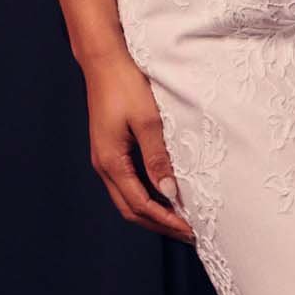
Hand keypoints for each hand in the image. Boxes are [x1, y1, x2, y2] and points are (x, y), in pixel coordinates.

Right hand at [83, 47, 194, 241]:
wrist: (104, 61)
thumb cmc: (125, 85)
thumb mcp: (148, 121)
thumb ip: (158, 158)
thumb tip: (169, 192)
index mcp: (111, 162)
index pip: (140, 205)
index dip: (166, 221)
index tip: (191, 229)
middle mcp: (104, 166)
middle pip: (131, 210)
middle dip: (160, 225)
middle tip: (189, 233)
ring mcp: (105, 159)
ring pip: (128, 199)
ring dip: (153, 213)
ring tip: (180, 220)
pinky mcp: (110, 151)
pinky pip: (127, 185)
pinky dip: (147, 197)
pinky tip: (165, 195)